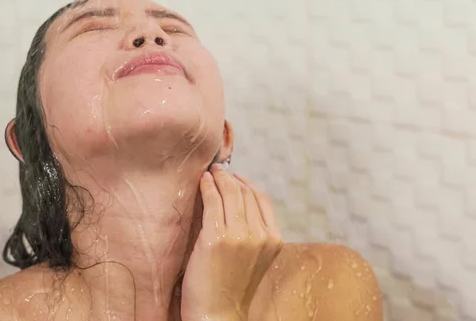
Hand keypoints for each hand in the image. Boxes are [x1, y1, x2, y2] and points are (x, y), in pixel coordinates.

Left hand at [180, 165, 283, 320]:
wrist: (217, 315)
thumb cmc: (231, 288)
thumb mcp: (255, 259)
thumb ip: (253, 234)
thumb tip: (239, 205)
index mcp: (273, 240)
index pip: (262, 199)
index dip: (247, 184)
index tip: (235, 177)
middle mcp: (260, 235)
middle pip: (246, 193)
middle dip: (231, 178)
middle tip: (218, 169)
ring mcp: (239, 236)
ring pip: (230, 194)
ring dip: (218, 178)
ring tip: (209, 172)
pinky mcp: (216, 238)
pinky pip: (213, 201)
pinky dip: (207, 186)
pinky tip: (202, 181)